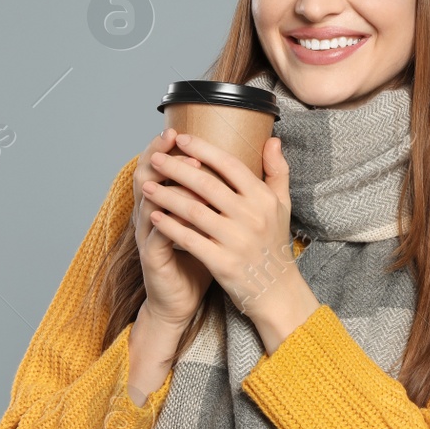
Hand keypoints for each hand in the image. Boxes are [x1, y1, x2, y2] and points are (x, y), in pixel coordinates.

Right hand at [133, 127, 212, 326]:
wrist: (182, 299)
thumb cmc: (199, 257)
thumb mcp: (213, 223)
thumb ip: (222, 195)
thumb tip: (240, 166)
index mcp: (166, 202)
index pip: (162, 167)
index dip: (169, 149)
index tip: (184, 131)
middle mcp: (152, 213)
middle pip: (147, 176)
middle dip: (164, 157)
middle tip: (180, 141)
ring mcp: (148, 235)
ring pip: (150, 201)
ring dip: (169, 183)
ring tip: (187, 168)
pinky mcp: (152, 257)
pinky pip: (157, 234)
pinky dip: (169, 221)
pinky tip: (183, 212)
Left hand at [140, 131, 303, 319]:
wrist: (276, 289)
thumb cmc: (274, 243)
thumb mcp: (282, 205)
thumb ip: (277, 171)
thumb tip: (272, 140)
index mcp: (263, 198)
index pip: (230, 165)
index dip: (203, 150)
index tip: (181, 139)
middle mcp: (252, 216)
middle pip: (207, 184)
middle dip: (177, 169)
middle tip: (156, 158)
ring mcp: (237, 240)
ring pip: (194, 210)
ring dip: (167, 196)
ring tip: (147, 185)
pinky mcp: (223, 263)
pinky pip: (190, 239)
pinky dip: (170, 227)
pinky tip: (153, 216)